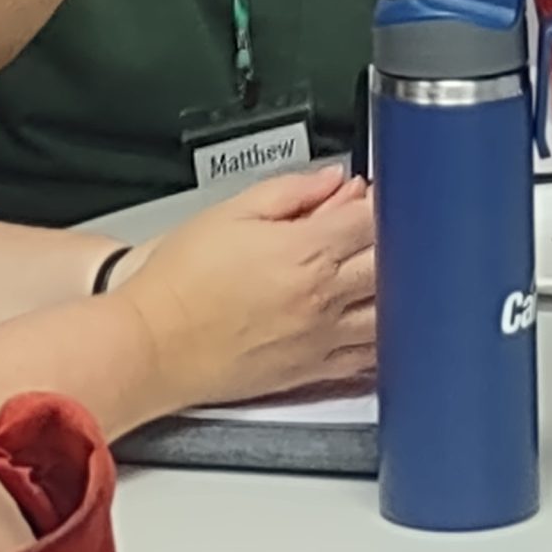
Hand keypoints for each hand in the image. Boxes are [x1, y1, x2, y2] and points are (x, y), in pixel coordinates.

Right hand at [116, 168, 376, 408]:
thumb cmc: (180, 282)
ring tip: (388, 273)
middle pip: (394, 262)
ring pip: (393, 312)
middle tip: (384, 230)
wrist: (151, 344)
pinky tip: (380, 321)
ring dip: (400, 289)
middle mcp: (322, 296)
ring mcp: (321, 336)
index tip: (376, 194)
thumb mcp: (230, 211)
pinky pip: (370, 358)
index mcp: (304, 250)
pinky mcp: (313, 371)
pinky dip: (386, 339)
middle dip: (398, 240)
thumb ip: (291, 191)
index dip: (384, 199)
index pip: (374, 217)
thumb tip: (333, 180)